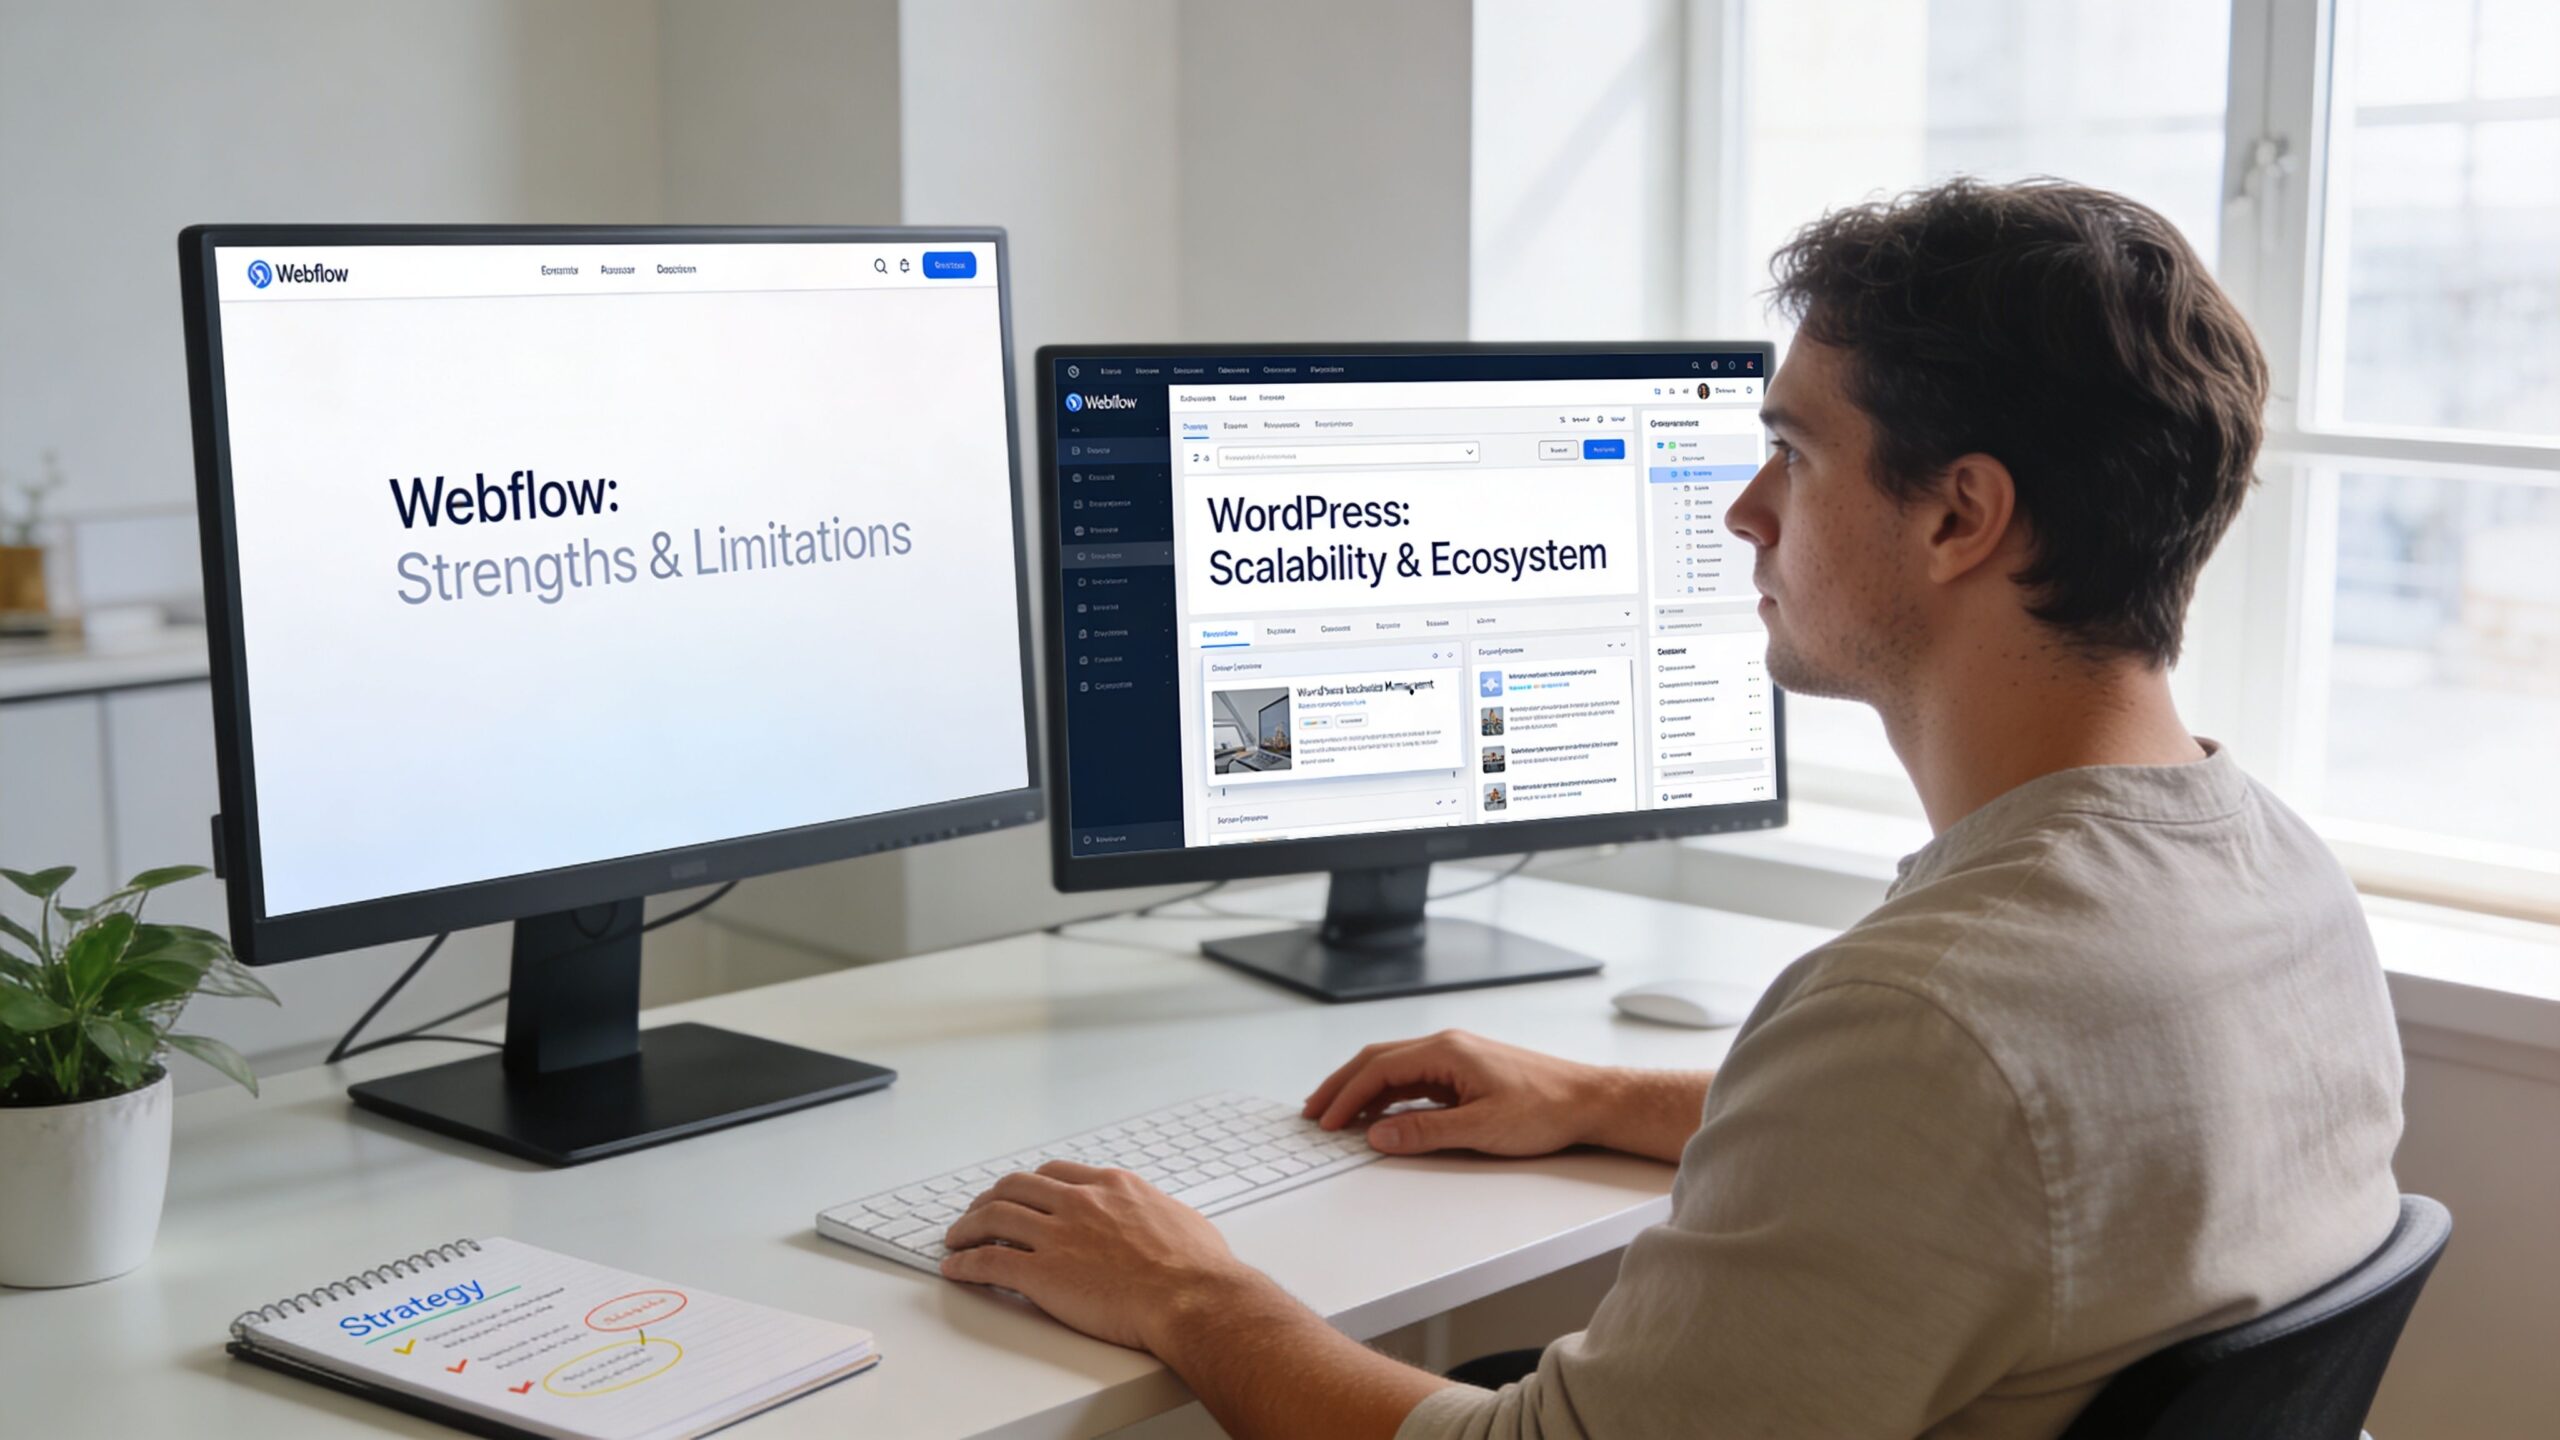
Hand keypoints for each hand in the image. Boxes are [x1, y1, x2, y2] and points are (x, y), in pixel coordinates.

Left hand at [940, 1161, 1274, 1352]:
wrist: (1192, 1297)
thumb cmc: (1198, 1267)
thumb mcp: (1181, 1219)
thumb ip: (1158, 1214)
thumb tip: (1163, 1222)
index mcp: (1112, 1186)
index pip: (1055, 1173)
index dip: (1030, 1185)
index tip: (1020, 1193)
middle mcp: (1079, 1202)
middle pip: (1016, 1187)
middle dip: (991, 1198)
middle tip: (979, 1212)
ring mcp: (1057, 1236)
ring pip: (993, 1218)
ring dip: (967, 1227)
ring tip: (956, 1238)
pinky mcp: (1041, 1274)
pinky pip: (989, 1262)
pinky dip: (965, 1263)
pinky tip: (955, 1268)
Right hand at [1302, 1029, 1607, 1156]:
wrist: (1589, 1101)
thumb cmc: (1545, 1109)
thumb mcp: (1481, 1128)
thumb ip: (1424, 1131)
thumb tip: (1377, 1135)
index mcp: (1446, 1050)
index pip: (1378, 1068)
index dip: (1345, 1095)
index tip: (1324, 1121)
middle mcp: (1446, 1046)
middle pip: (1378, 1060)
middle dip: (1342, 1086)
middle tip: (1314, 1112)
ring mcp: (1456, 1058)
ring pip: (1395, 1070)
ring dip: (1363, 1091)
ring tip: (1337, 1116)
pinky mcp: (1466, 1074)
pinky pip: (1415, 1081)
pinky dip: (1389, 1096)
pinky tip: (1380, 1115)